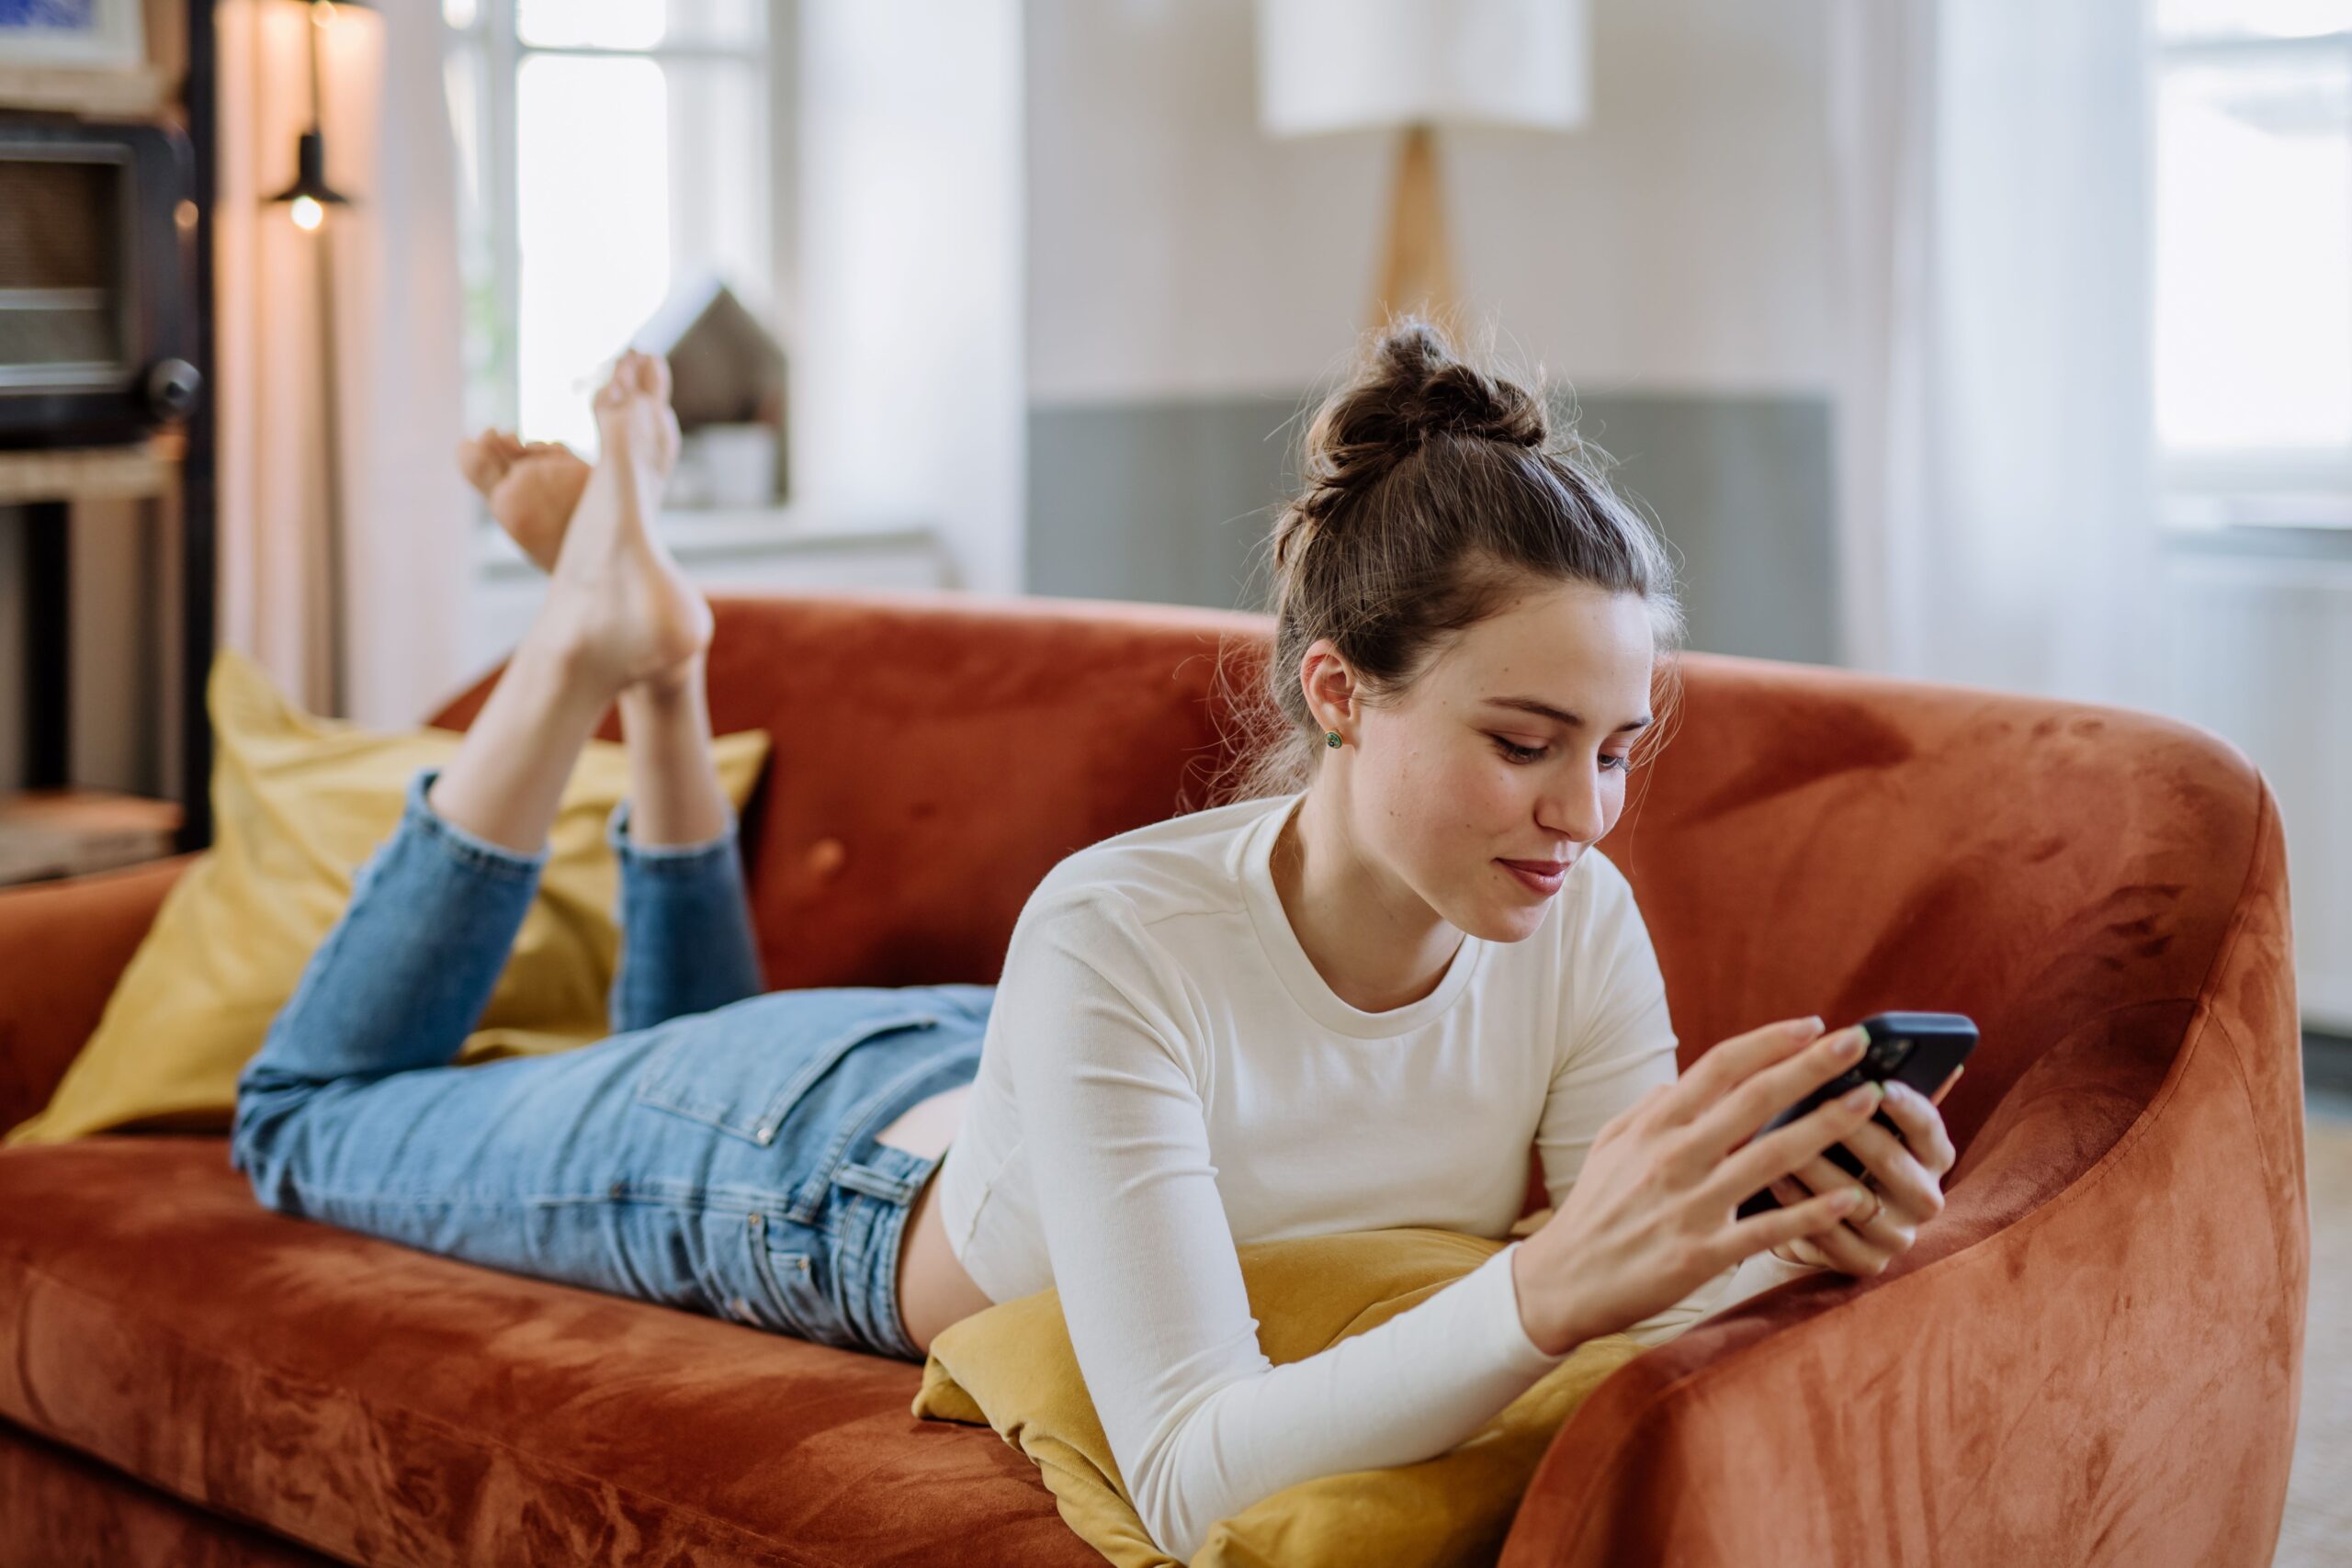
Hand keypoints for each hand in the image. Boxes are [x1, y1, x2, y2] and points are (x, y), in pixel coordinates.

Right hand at [1511, 1016, 1912, 1354]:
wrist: (1564, 1282)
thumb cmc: (1593, 1210)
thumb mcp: (1609, 1145)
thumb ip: (1648, 1109)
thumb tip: (1681, 1082)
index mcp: (1655, 1126)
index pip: (1719, 1067)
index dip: (1768, 1042)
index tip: (1811, 1025)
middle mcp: (1675, 1157)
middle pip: (1754, 1099)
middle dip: (1810, 1066)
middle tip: (1856, 1043)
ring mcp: (1691, 1205)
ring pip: (1771, 1157)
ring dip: (1825, 1126)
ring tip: (1868, 1104)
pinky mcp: (1703, 1253)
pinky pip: (1767, 1229)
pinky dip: (1811, 1213)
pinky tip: (1850, 1197)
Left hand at [1765, 1064, 1962, 1275]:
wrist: (1819, 1217)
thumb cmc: (1839, 1146)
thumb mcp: (1860, 1116)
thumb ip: (1874, 1084)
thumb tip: (1887, 1042)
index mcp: (1933, 1154)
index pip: (1930, 1127)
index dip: (1908, 1106)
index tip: (1880, 1084)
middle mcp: (1926, 1197)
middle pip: (1893, 1162)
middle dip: (1851, 1130)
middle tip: (1816, 1105)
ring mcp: (1898, 1235)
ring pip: (1858, 1200)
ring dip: (1818, 1167)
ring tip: (1778, 1139)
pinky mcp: (1866, 1264)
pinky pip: (1832, 1237)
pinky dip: (1801, 1208)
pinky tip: (1775, 1182)